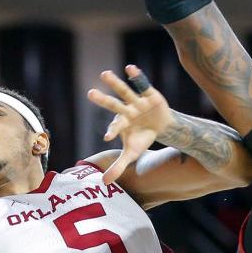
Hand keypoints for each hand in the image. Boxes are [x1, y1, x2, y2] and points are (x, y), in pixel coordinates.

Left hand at [87, 65, 171, 183]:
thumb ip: (118, 166)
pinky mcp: (149, 94)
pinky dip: (137, 76)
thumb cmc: (142, 138)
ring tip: (104, 74)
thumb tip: (104, 184)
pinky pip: (141, 84)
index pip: (115, 127)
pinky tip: (129, 68)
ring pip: (124, 91)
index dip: (113, 130)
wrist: (162, 127)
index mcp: (122, 123)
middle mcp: (126, 110)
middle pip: (113, 104)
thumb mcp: (132, 154)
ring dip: (114, 83)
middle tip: (89, 94)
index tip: (108, 136)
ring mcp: (136, 101)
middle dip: (102, 100)